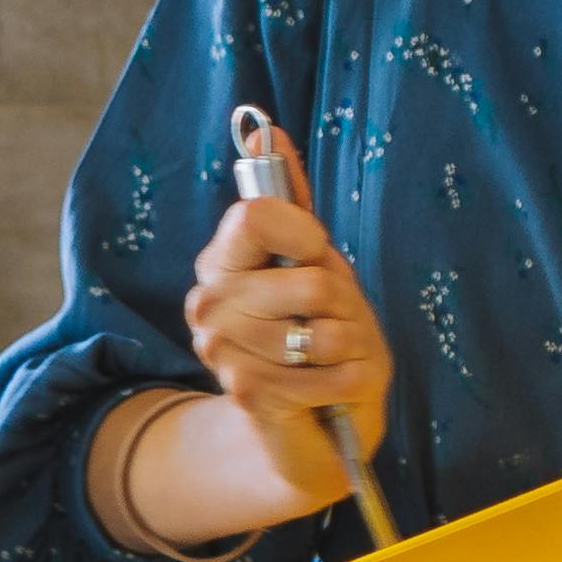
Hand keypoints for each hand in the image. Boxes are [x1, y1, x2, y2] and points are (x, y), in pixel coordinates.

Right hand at [178, 185, 392, 516]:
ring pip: (324, 331)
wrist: (316, 432)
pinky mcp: (246, 393)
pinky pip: (331, 374)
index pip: (257, 214)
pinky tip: (336, 390)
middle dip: (344, 305)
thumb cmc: (321, 340)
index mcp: (223, 262)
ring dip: (351, 349)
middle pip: (309, 280)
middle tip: (333, 325)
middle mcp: (210, 302)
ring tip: (335, 360)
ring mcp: (222, 349)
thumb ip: (291, 203)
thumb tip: (270, 130)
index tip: (315, 253)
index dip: (304, 234)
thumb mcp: (318, 266)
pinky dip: (352, 383)